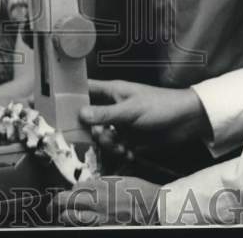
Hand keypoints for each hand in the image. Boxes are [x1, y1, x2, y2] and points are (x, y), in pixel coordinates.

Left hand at [55, 176, 161, 225]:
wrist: (154, 208)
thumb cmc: (140, 192)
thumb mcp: (119, 180)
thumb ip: (102, 182)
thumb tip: (89, 185)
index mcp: (101, 186)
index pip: (76, 187)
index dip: (71, 191)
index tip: (70, 193)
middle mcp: (97, 201)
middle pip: (67, 200)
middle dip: (57, 202)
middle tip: (52, 206)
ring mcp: (99, 217)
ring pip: (71, 217)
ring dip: (64, 215)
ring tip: (61, 216)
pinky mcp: (103, 227)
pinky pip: (84, 226)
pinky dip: (77, 223)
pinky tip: (76, 222)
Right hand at [80, 79, 209, 149]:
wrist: (186, 121)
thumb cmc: (159, 106)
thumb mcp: (130, 110)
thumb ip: (105, 113)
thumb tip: (80, 114)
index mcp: (111, 92)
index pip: (85, 89)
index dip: (70, 96)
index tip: (56, 107)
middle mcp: (113, 107)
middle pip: (89, 118)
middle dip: (92, 131)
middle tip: (103, 135)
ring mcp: (121, 123)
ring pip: (102, 135)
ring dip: (108, 144)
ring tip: (121, 146)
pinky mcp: (130, 138)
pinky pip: (115, 147)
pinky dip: (119, 151)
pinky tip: (129, 152)